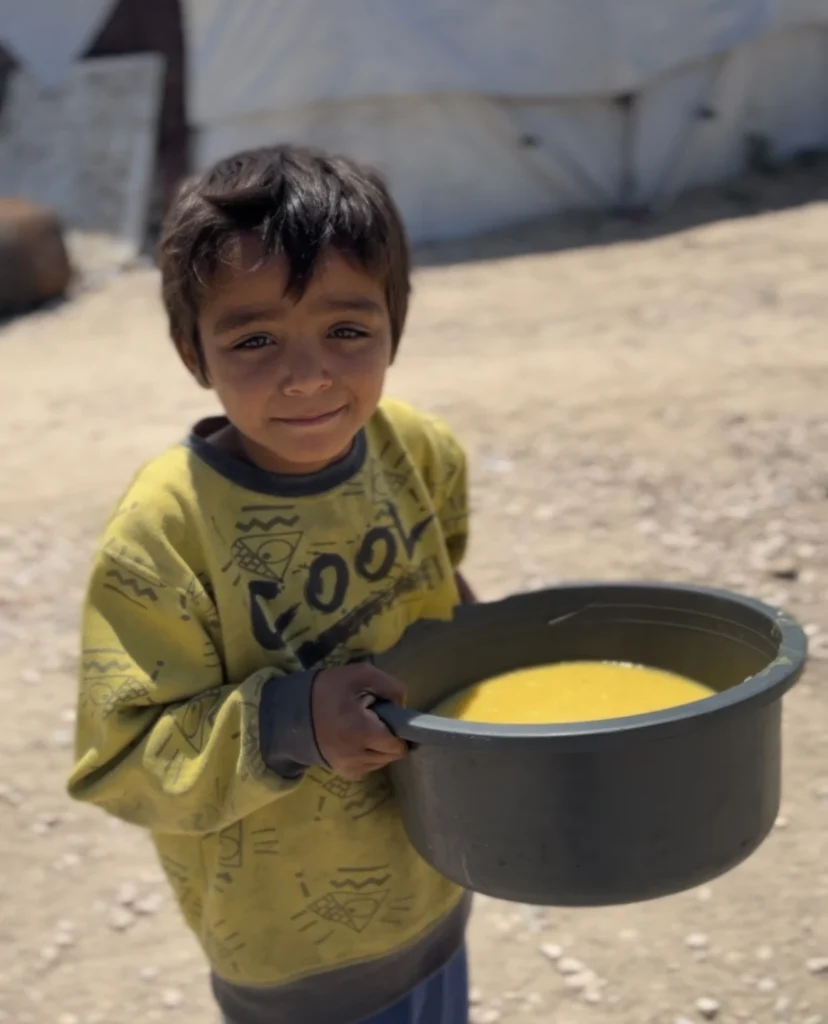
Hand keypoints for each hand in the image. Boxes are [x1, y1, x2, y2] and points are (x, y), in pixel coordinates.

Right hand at [312, 664, 407, 780]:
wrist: (294, 712)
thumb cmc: (329, 690)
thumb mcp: (360, 675)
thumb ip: (389, 685)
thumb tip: (404, 703)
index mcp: (361, 732)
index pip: (398, 745)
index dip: (401, 731)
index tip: (393, 718)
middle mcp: (356, 756)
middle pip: (392, 755)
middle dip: (391, 738)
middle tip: (377, 720)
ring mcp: (349, 767)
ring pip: (382, 762)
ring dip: (381, 747)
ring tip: (365, 729)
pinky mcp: (344, 773)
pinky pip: (369, 767)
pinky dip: (370, 755)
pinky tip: (359, 740)